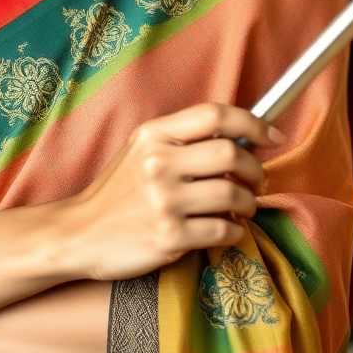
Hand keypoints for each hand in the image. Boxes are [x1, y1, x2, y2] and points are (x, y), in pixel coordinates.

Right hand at [57, 103, 282, 281]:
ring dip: (248, 204)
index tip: (272, 137)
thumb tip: (242, 138)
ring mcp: (163, 201)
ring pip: (233, 195)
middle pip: (231, 154)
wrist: (80, 232)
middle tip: (256, 181)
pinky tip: (225, 229)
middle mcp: (158, 163)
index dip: (252, 123)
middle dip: (255, 170)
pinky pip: (224, 231)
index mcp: (154, 135)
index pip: (214, 115)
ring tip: (241, 208)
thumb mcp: (142, 150)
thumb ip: (183, 140)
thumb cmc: (119, 191)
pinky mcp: (169, 237)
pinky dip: (234, 232)